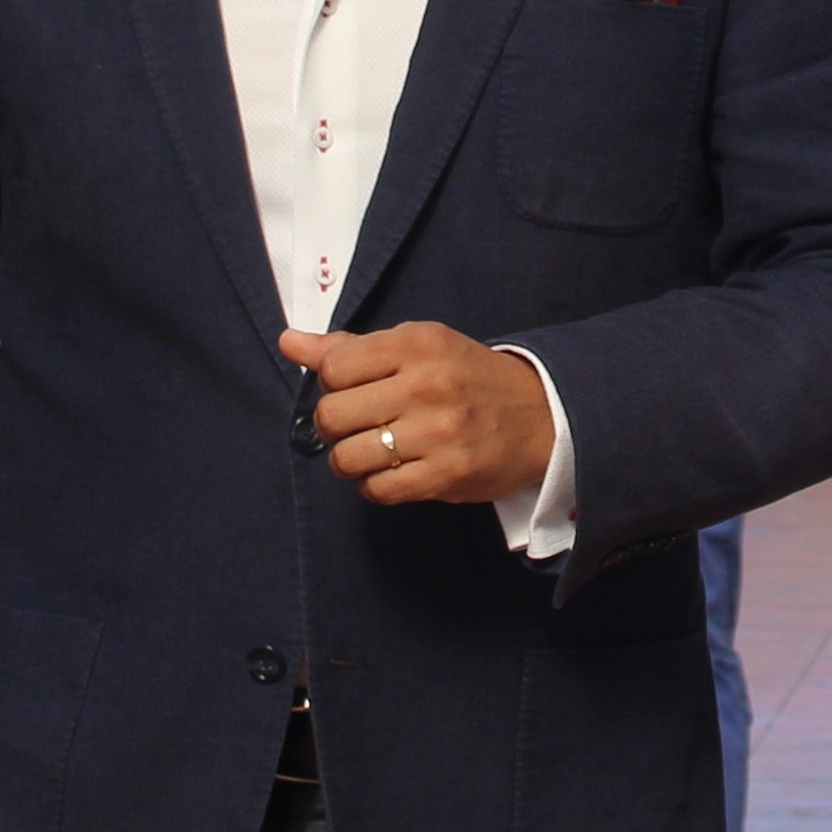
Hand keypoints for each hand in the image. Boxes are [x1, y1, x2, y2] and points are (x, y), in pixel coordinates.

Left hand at [282, 324, 555, 508]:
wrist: (542, 415)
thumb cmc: (468, 377)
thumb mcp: (418, 346)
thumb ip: (352, 348)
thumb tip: (289, 341)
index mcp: (418, 344)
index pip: (333, 367)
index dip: (331, 383)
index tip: (350, 389)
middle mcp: (427, 385)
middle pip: (332, 415)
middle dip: (333, 425)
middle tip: (355, 425)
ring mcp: (438, 432)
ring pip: (348, 457)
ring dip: (349, 460)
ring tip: (369, 452)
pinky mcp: (447, 474)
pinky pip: (378, 490)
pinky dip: (374, 485)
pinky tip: (391, 472)